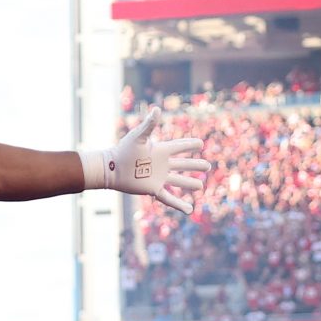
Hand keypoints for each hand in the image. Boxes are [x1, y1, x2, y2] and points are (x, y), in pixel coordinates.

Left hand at [85, 107, 209, 213]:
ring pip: (178, 181)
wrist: (112, 168)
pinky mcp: (153, 189)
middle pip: (183, 164)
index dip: (190, 145)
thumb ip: (149, 124)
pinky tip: (189, 211)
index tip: (201, 144)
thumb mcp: (138, 136)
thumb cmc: (123, 150)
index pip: (179, 147)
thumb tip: (157, 109)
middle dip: (195, 165)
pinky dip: (179, 204)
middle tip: (208, 166)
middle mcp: (161, 164)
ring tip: (201, 185)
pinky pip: (169, 198)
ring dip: (190, 183)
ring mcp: (158, 177)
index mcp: (160, 150)